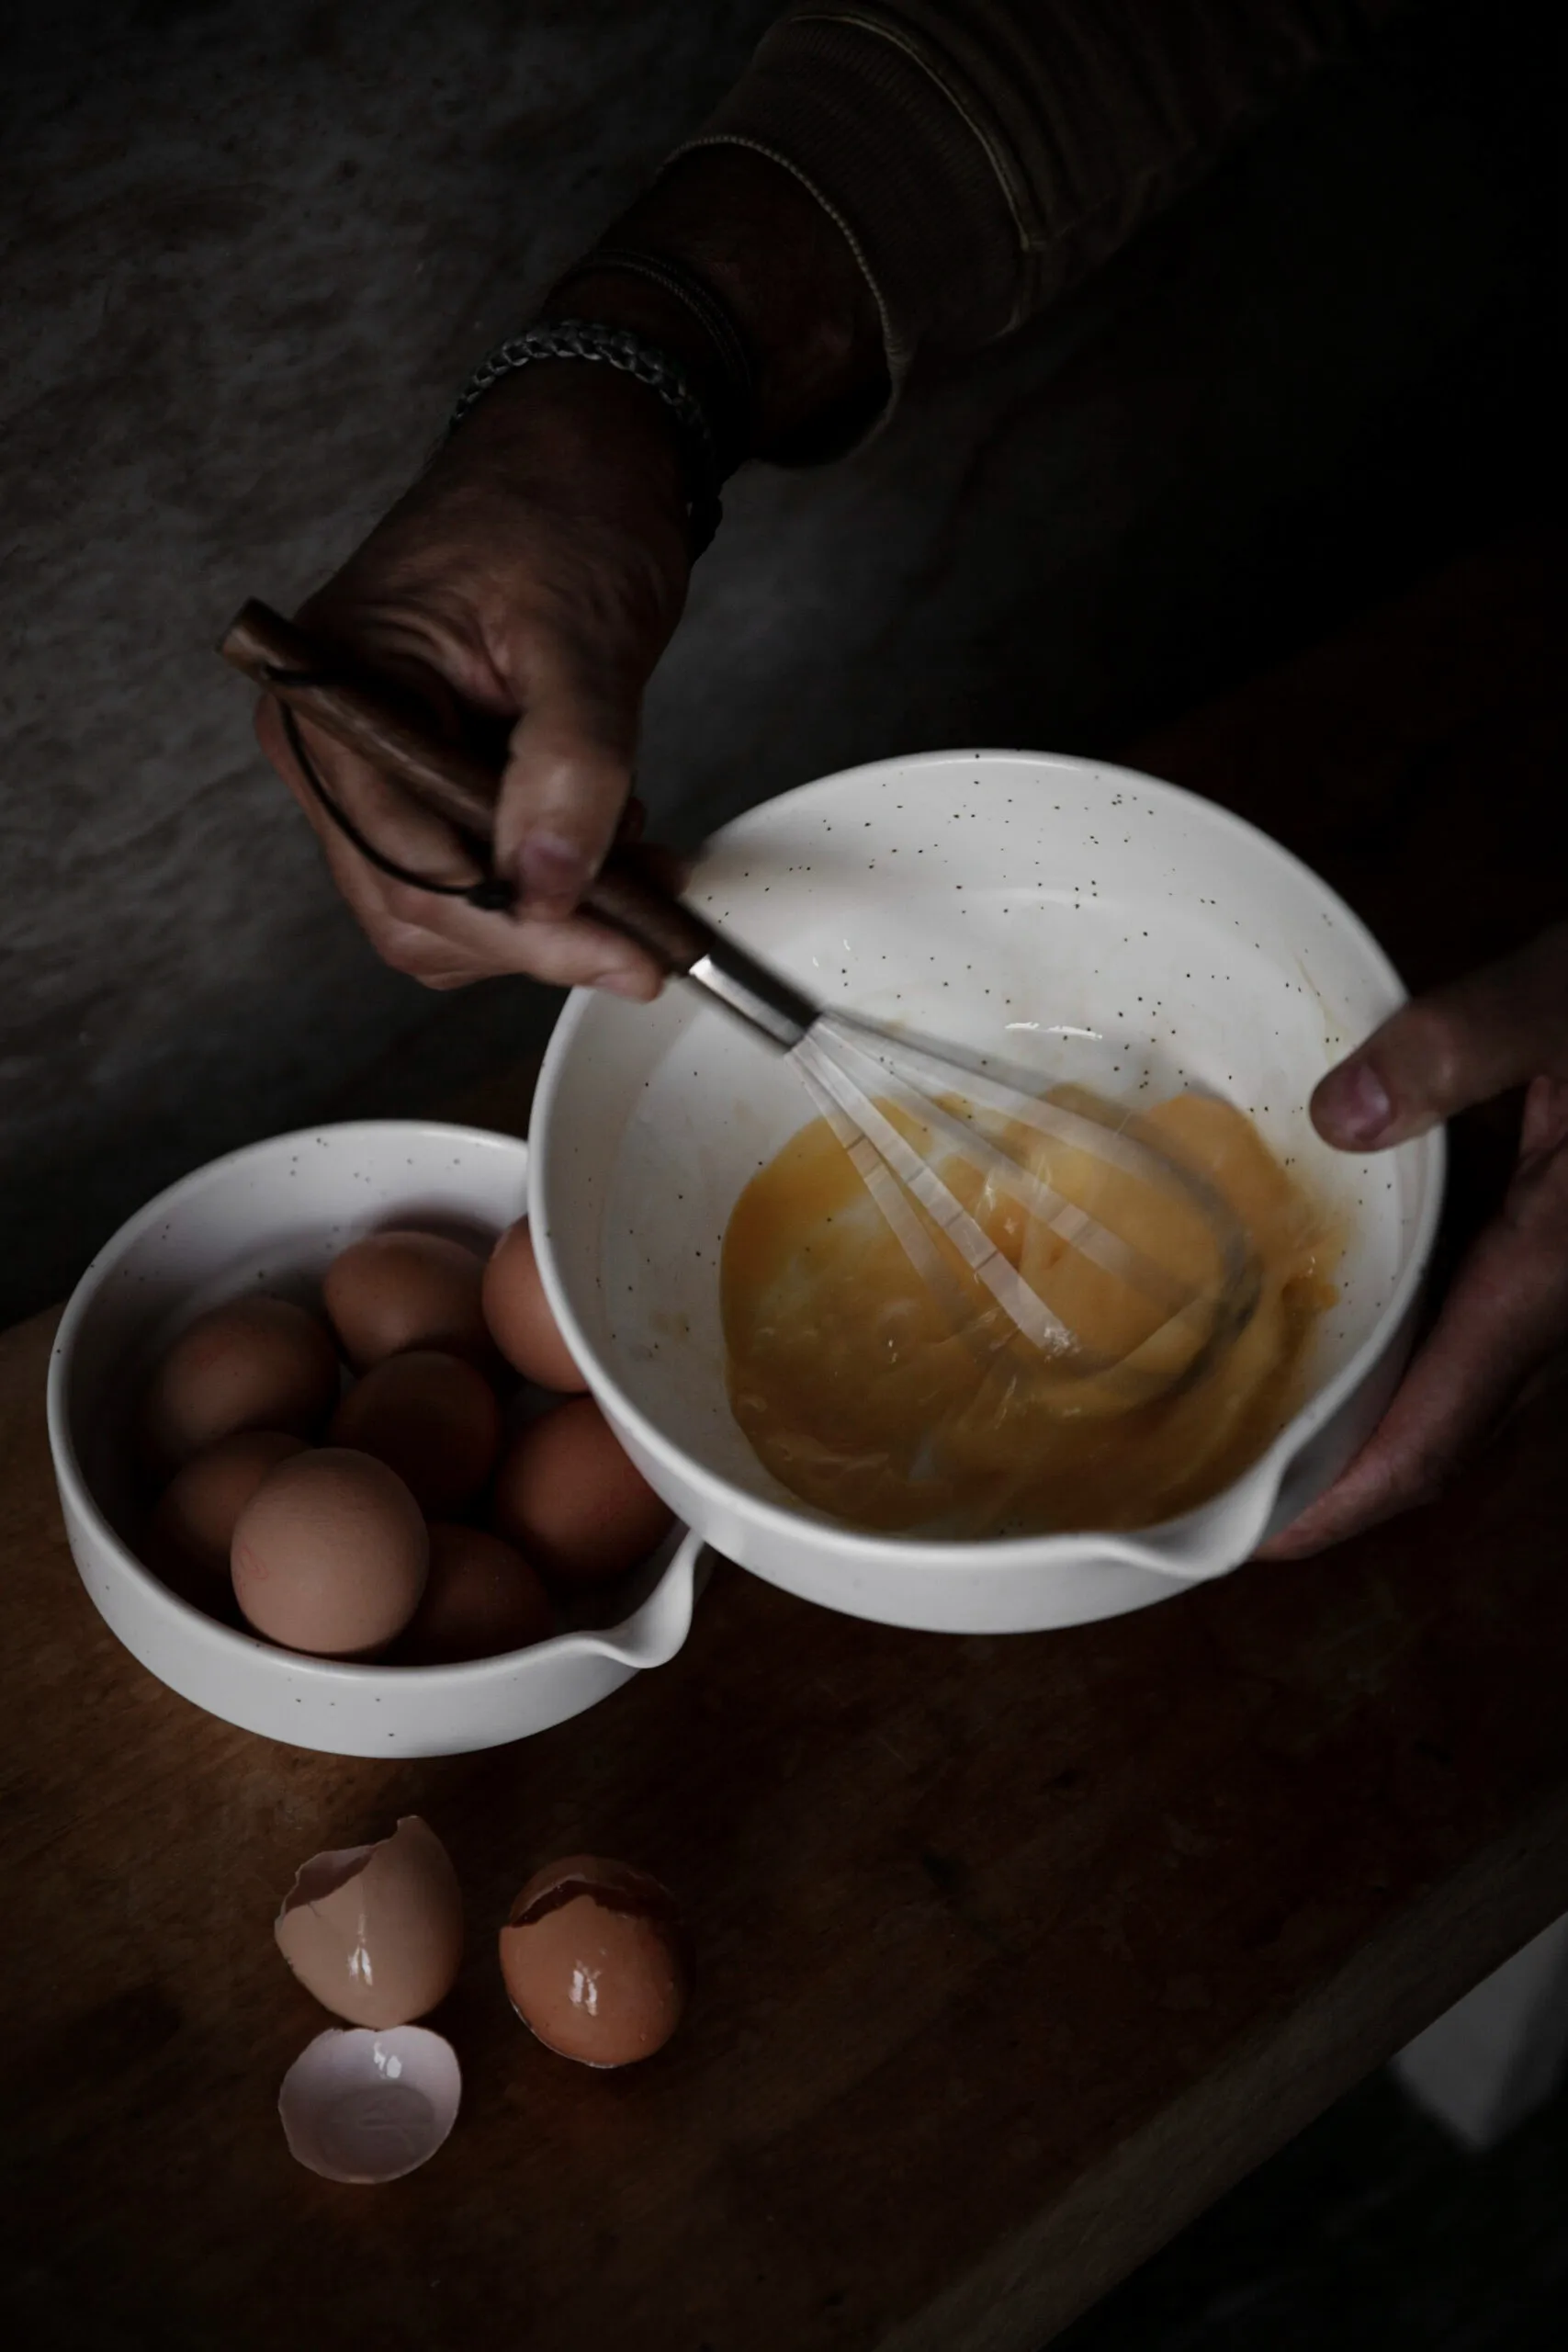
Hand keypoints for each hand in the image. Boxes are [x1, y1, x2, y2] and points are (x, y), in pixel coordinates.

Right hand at [255, 360, 692, 997]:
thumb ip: (570, 763)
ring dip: (546, 919)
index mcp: (331, 694)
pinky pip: (471, 878)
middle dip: (538, 933)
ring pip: (443, 916)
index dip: (523, 927)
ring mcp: (368, 774)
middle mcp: (327, 746)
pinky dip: (546, 892)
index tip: (631, 953)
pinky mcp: (419, 787)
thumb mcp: (584, 634)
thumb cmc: (562, 508)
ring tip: (640, 870)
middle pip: (415, 909)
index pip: (410, 863)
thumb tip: (552, 887)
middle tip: (653, 933)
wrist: (578, 456)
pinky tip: (613, 855)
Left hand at [1260, 921, 1567, 1557]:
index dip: (1337, 1502)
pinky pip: (1477, 1318)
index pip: (1435, 1435)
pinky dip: (1401, 1337)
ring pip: (1462, 1381)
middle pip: (1439, 1430)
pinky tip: (1332, 1300)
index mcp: (1555, 1274)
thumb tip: (1339, 1116)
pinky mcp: (1565, 1240)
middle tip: (1219, 1482)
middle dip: (1332, 1476)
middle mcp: (1565, 1300)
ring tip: (1252, 1414)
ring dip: (1366, 1411)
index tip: (1250, 1540)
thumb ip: (1467, 1042)